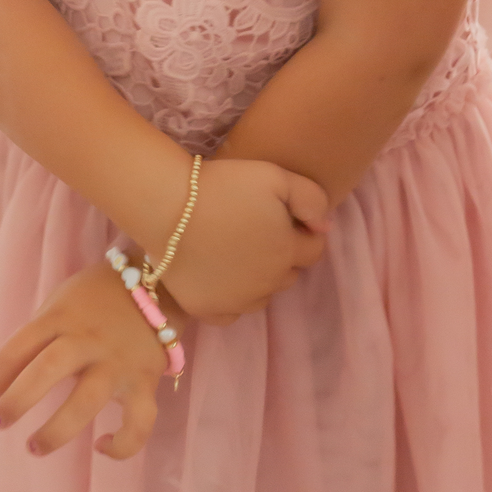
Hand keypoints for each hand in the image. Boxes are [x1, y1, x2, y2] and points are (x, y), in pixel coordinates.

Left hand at [0, 261, 174, 459]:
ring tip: (34, 447)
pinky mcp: (145, 380)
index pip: (19, 345)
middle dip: (17, 401)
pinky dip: (124, 443)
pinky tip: (103, 447)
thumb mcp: (64, 299)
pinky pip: (139, 421)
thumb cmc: (100, 296)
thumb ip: (43, 331)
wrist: (162, 281)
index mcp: (63, 316)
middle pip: (47, 369)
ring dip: (56, 431)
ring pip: (87, 400)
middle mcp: (89, 338)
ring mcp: (118, 361)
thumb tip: (12, 374)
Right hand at [157, 157, 329, 321]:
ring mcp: (236, 301)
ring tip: (238, 254)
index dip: (304, 233)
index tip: (286, 220)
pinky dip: (232, 300)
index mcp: (287, 250)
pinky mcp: (206, 310)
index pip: (314, 250)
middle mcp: (267, 282)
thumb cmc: (224, 185)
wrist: (168, 206)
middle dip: (283, 256)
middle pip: (289, 274)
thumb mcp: (276, 177)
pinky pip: (231, 314)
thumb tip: (323, 227)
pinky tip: (222, 279)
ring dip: (260, 279)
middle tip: (258, 233)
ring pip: (263, 297)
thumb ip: (311, 199)